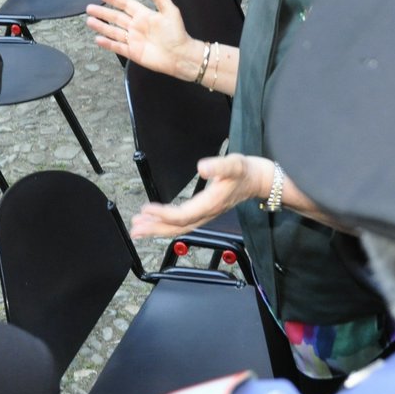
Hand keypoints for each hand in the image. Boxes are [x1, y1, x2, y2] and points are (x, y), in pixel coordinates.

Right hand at [86, 0, 195, 78]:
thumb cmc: (178, 34)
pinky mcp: (133, 52)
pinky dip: (107, 43)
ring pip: (113, 31)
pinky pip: (117, 47)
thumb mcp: (170, 12)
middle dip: (103, 12)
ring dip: (101, 27)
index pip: (126, 4)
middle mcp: (137, 27)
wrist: (181, 56)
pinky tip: (98, 39)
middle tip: (90, 7)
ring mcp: (134, 40)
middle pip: (116, 17)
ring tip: (89, 21)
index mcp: (144, 15)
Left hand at [130, 153, 271, 238]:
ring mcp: (206, 215)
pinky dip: (167, 225)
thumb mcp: (234, 164)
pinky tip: (156, 222)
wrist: (259, 180)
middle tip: (135, 228)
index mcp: (211, 203)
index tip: (147, 209)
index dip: (164, 215)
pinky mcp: (205, 212)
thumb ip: (219, 166)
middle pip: (178, 227)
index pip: (183, 215)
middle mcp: (207, 213)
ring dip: (158, 229)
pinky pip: (183, 223)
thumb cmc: (246, 172)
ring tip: (139, 229)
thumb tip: (202, 167)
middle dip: (155, 229)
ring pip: (179, 228)